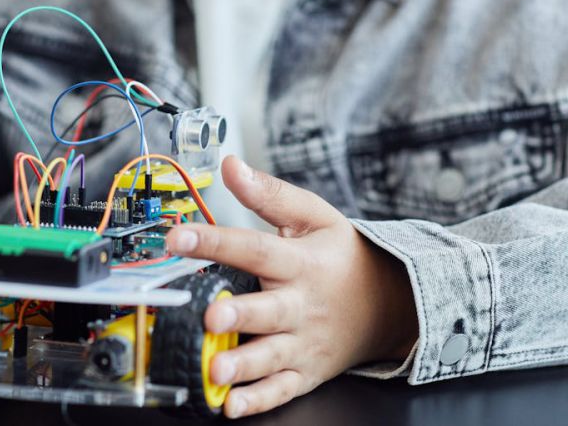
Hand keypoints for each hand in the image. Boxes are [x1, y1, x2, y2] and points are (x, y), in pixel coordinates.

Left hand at [165, 156, 417, 417]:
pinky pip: (280, 389)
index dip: (215, 242)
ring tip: (216, 369)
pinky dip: (258, 400)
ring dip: (243, 364)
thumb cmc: (343, 257)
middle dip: (239, 314)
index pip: (254, 248)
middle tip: (211, 316)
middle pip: (267, 310)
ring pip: (271, 356)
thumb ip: (270, 194)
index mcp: (300, 262)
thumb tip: (231, 166)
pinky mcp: (305, 370)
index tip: (178, 236)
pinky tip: (232, 405)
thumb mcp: (314, 217)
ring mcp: (304, 342)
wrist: (390, 303)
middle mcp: (301, 305)